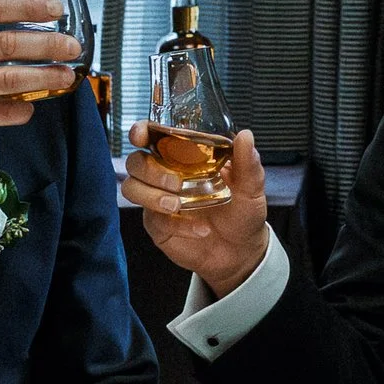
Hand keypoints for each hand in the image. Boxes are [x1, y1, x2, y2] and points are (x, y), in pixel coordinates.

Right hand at [0, 0, 79, 198]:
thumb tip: (8, 21)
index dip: (25, 5)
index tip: (53, 7)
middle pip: (5, 44)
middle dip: (46, 44)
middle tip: (72, 45)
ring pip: (8, 79)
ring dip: (44, 77)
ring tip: (67, 75)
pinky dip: (20, 111)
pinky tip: (32, 108)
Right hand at [123, 124, 270, 294]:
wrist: (240, 251)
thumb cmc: (242, 212)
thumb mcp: (251, 187)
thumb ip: (247, 162)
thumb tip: (245, 135)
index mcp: (186, 156)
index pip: (154, 136)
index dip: (141, 132)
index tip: (141, 136)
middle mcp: (167, 174)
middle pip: (136, 161)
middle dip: (149, 169)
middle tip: (176, 183)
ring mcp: (158, 200)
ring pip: (132, 188)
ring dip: (152, 196)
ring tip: (177, 206)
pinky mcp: (158, 225)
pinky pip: (153, 220)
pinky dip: (177, 224)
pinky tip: (200, 229)